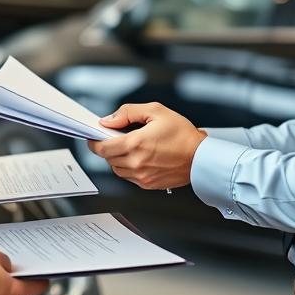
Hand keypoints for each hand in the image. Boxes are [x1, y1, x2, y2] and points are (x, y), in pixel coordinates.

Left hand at [87, 103, 207, 189]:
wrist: (201, 157)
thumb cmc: (182, 134)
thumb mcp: (155, 111)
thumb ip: (127, 112)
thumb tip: (109, 120)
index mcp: (135, 144)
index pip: (101, 147)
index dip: (93, 141)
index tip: (93, 136)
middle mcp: (136, 163)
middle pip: (107, 158)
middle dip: (107, 147)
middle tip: (113, 137)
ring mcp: (141, 176)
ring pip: (116, 168)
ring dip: (117, 157)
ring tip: (129, 146)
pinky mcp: (147, 184)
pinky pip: (128, 176)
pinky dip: (128, 166)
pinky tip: (139, 156)